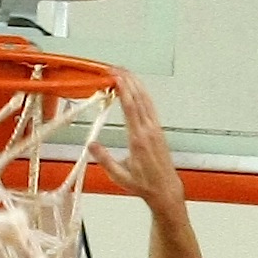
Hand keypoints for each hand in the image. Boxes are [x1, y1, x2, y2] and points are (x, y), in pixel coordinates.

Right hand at [91, 73, 184, 212]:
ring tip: (125, 71)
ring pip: (146, 100)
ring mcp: (155, 129)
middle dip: (128, 80)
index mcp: (138, 139)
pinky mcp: (158, 130)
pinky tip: (138, 88)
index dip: (124, 90)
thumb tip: (91, 145)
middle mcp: (148, 130)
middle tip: (116, 68)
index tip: (116, 76)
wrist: (165, 190)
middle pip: (139, 98)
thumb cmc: (144, 185)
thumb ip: (105, 160)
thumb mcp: (120, 176)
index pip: (130, 108)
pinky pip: (150, 107)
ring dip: (136, 84)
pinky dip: (143, 94)